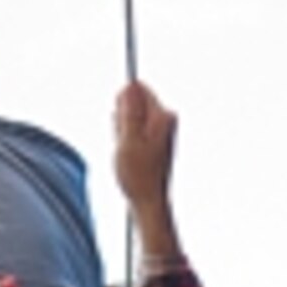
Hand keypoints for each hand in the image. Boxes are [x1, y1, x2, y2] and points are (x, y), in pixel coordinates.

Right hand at [113, 81, 183, 265]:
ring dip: (123, 130)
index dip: (122, 103)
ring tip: (127, 150)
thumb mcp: (128, 140)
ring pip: (131, 116)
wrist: (148, 199)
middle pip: (134, 102)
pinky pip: (134, 129)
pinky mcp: (155, 138)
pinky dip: (127, 139)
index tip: (120, 121)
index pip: (138, 89)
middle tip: (124, 141)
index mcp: (162, 117)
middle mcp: (166, 119)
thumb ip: (129, 112)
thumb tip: (130, 86)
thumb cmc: (139, 176)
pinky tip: (129, 154)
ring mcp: (161, 129)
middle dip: (121, 118)